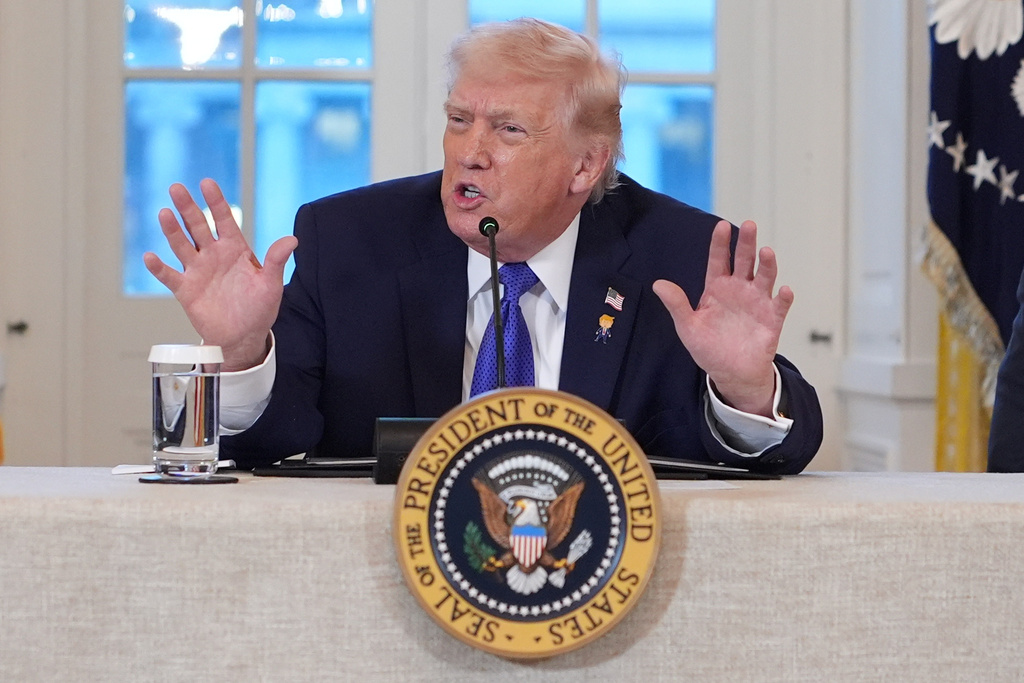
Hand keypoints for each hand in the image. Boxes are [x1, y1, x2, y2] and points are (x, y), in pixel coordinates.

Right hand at [143, 179, 296, 370]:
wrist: (244, 336)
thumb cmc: (259, 308)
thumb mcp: (271, 284)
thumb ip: (276, 261)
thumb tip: (293, 240)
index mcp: (235, 249)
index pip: (224, 220)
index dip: (216, 202)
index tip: (207, 183)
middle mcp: (213, 255)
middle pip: (198, 226)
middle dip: (188, 208)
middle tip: (177, 188)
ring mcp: (197, 270)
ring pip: (181, 245)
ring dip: (172, 230)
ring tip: (165, 213)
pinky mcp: (185, 290)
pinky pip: (169, 276)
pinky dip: (159, 268)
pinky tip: (150, 257)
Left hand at [653, 219, 792, 416]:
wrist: (730, 373)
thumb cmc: (708, 347)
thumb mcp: (687, 326)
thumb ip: (676, 304)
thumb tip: (657, 284)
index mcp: (717, 288)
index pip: (719, 260)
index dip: (720, 243)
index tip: (722, 226)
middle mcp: (739, 290)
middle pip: (744, 261)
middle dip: (747, 243)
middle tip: (749, 225)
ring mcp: (757, 302)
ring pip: (765, 277)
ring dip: (767, 265)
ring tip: (766, 252)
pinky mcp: (772, 319)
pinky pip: (780, 305)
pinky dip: (783, 297)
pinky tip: (783, 290)